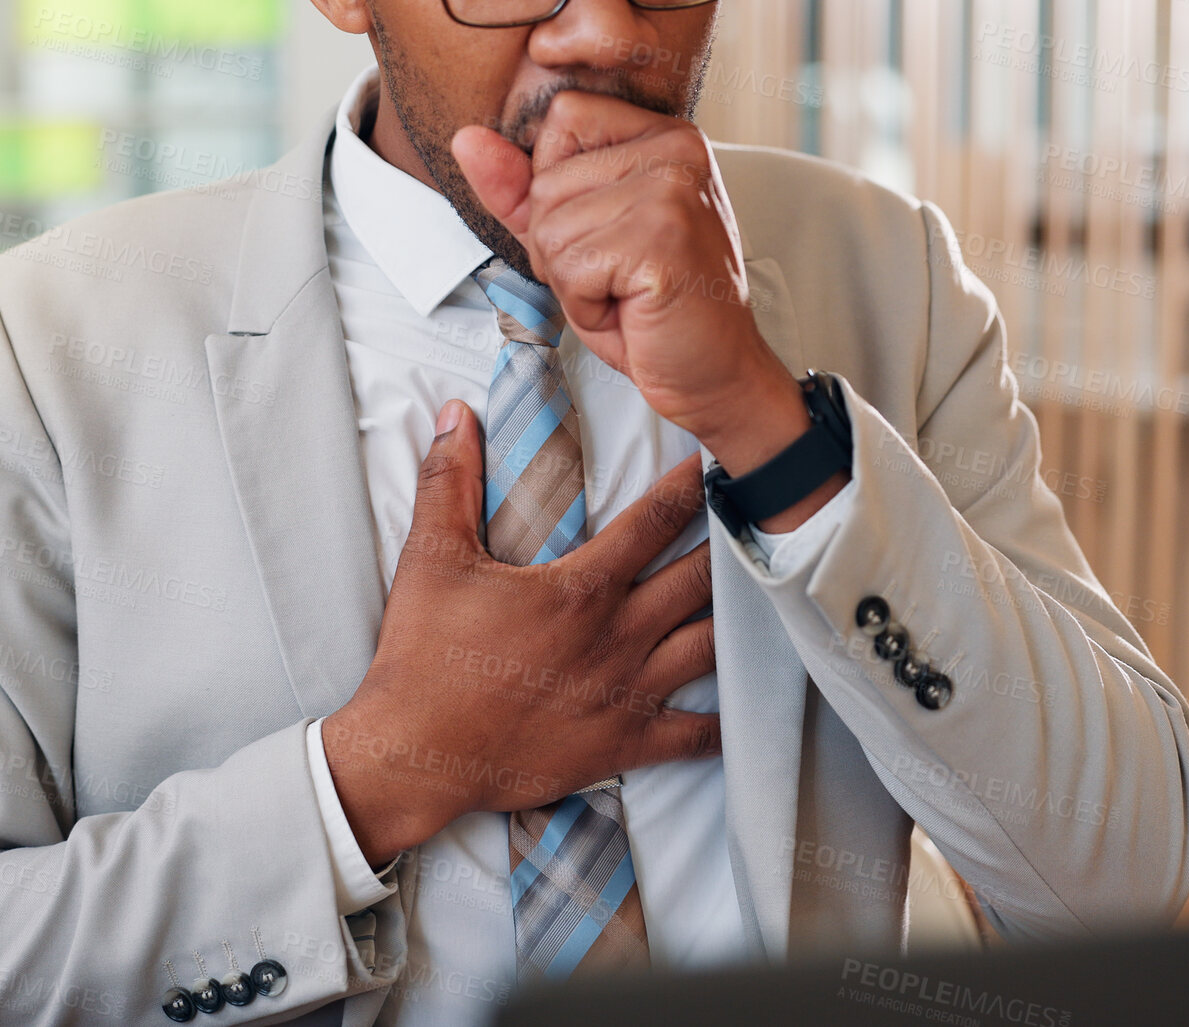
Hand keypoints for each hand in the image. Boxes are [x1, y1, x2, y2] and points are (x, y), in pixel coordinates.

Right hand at [322, 401, 720, 866]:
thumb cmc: (424, 658)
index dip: (694, 487)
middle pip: (700, 579)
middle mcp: (619, 635)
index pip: (655, 521)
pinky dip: (727, 722)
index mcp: (582, 588)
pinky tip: (749, 704)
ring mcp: (628, 692)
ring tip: (771, 599)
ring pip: (711, 648)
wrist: (417, 754)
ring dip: (740, 622)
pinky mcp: (626, 743)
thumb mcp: (432, 560)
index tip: (722, 463)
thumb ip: (450, 482)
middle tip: (766, 522)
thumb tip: (456, 415)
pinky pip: (695, 736)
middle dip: (734, 547)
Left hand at [451, 90, 798, 454]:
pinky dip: (587, 305)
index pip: (563, 117)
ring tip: (626, 292)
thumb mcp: (578, 238)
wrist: (714, 372)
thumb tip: (468, 140)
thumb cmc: (655, 308)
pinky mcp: (662, 239)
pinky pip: (572, 267)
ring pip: (552, 229)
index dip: (556, 184)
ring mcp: (672, 191)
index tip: (604, 228)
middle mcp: (676, 149)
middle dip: (561, 246)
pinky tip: (632, 307)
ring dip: (573, 281)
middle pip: (548, 181)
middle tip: (619, 274)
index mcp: (663, 135)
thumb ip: (523, 188)